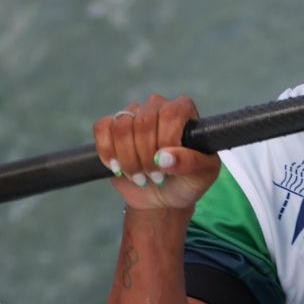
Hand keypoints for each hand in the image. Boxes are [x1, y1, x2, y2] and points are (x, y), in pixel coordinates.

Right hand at [93, 94, 220, 210]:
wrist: (162, 197)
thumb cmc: (187, 181)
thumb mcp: (201, 175)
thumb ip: (190, 163)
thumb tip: (164, 157)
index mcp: (184, 110)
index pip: (171, 114)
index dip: (166, 141)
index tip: (168, 166)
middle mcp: (157, 106)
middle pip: (143, 121)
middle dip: (146, 155)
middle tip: (155, 177)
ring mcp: (133, 114)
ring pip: (121, 126)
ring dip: (128, 158)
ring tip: (139, 176)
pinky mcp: (111, 126)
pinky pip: (102, 129)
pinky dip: (107, 152)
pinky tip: (118, 167)